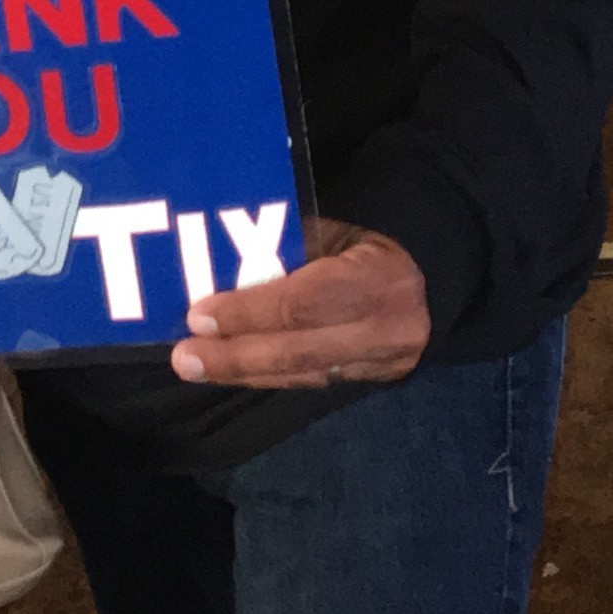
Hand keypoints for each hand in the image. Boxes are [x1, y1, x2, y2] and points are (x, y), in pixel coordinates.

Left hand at [171, 219, 430, 390]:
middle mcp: (385, 332)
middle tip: (184, 358)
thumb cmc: (368, 243)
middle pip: (298, 352)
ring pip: (302, 374)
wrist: (428, 276)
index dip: (248, 313)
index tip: (199, 315)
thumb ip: (288, 250)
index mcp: (376, 281)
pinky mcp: (372, 382)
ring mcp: (382, 364)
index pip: (302, 303)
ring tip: (196, 367)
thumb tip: (222, 264)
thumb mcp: (334, 232)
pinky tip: (231, 372)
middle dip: (235, 357)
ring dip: (243, 373)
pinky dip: (267, 376)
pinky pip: (311, 382)